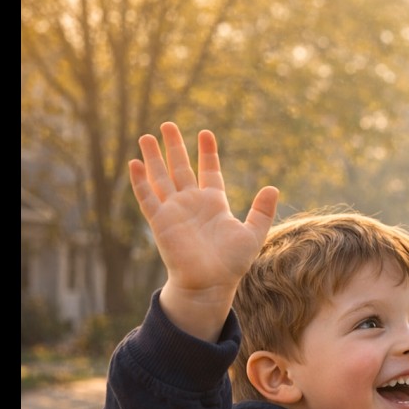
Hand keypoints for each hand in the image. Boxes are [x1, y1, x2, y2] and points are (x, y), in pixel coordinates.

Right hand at [129, 122, 278, 339]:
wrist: (211, 283)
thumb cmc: (232, 263)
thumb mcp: (253, 234)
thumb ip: (261, 211)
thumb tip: (273, 188)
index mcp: (214, 203)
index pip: (209, 171)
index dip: (207, 152)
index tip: (205, 132)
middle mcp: (192, 203)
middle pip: (180, 168)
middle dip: (174, 146)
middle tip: (167, 124)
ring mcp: (174, 211)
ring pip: (161, 178)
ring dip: (153, 157)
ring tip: (147, 136)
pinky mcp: (160, 222)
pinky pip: (148, 198)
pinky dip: (141, 181)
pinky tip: (135, 163)